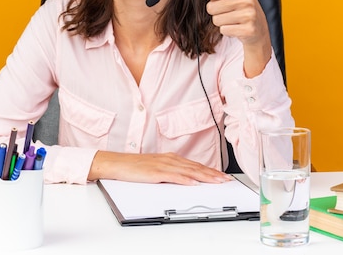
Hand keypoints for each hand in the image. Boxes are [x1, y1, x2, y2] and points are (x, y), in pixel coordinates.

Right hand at [88, 151, 231, 184]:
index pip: (194, 165)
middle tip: (226, 179)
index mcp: (170, 158)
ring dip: (204, 176)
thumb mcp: (155, 169)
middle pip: (195, 167)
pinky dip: (185, 179)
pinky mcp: (156, 172)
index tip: (222, 176)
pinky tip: (194, 183)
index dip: (210, 170)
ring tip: (217, 181)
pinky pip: (174, 176)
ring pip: (188, 171)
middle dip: (212, 174)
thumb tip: (185, 181)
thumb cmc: (133, 167)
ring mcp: (163, 165)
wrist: (117, 163)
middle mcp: (169, 159)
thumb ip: (170, 173)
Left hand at [205, 0, 271, 75]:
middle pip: (211, 8)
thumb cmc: (247, 5)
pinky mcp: (248, 30)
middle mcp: (247, 0)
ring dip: (223, 22)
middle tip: (231, 12)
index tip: (228, 0)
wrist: (259, 29)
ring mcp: (249, 16)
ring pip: (216, 20)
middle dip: (218, 12)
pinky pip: (223, 30)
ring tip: (234, 20)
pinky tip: (237, 28)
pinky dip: (228, 31)